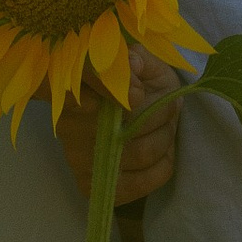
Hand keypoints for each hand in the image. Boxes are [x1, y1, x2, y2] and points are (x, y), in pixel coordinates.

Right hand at [57, 49, 181, 203]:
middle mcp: (69, 121)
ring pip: (139, 153)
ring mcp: (77, 156)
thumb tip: (132, 63)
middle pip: (126, 123)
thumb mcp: (144, 63)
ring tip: (167, 127)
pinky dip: (161, 166)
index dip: (110, 88)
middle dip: (160, 114)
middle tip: (172, 106)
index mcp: (75, 84)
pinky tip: (161, 153)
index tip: (139, 93)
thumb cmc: (139, 84)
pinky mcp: (88, 184)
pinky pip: (140, 182)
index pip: (81, 83)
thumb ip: (139, 58)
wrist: (130, 117)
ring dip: (165, 139)